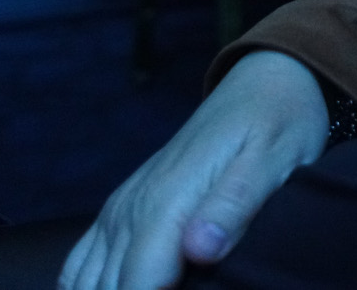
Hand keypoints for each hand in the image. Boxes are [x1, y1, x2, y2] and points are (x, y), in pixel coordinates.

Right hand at [61, 50, 328, 289]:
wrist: (262, 87)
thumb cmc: (278, 124)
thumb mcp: (274, 160)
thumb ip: (235, 205)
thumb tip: (199, 249)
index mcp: (167, 202)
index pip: (139, 286)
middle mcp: (130, 210)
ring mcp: (118, 211)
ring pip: (87, 284)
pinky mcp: (116, 213)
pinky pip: (78, 267)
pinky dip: (88, 289)